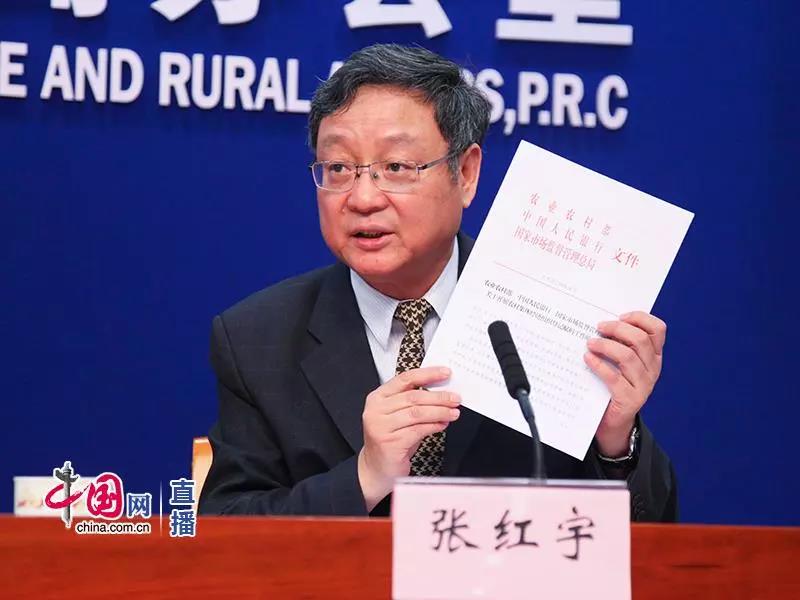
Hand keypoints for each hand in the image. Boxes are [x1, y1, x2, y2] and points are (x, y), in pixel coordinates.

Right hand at [358, 366, 459, 510]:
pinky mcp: (389, 442)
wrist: (376, 468)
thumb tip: (443, 392)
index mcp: (378, 397)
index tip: (445, 373)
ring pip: (417, 413)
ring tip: (453, 413)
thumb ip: (415, 402)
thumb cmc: (391, 440)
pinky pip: (418, 430)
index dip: (427, 374)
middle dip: (439, 397)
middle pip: (413, 397)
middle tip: (455, 399)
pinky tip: (443, 425)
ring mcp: (381, 426)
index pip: (405, 379)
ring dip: (439, 412)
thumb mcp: (399, 416)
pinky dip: (434, 426)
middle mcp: (376, 410)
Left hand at [584, 311, 666, 457]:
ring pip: (628, 357)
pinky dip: (599, 365)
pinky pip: (614, 377)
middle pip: (641, 340)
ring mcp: (644, 385)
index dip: (640, 318)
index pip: (658, 330)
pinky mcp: (630, 399)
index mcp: (654, 356)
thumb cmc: (613, 385)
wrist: (613, 422)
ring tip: (590, 343)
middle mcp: (653, 369)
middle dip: (618, 329)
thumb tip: (600, 323)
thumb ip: (619, 344)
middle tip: (599, 327)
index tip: (620, 316)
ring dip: (606, 346)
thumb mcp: (621, 363)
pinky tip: (588, 359)